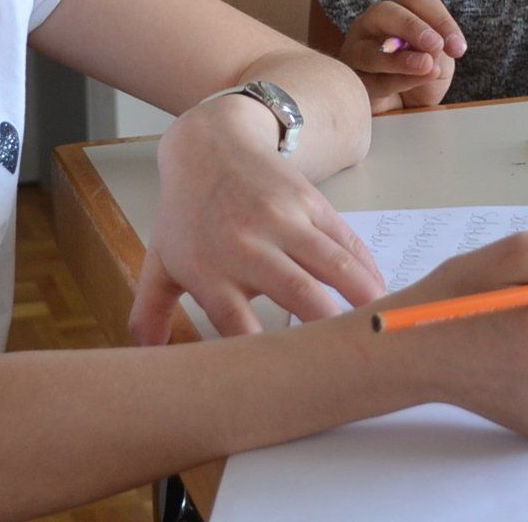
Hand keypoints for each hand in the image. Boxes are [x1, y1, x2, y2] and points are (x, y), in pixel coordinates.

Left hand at [128, 95, 385, 341]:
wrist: (210, 145)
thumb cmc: (186, 214)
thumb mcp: (159, 262)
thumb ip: (150, 314)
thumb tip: (145, 363)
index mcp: (210, 270)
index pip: (238, 323)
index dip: (264, 355)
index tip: (289, 383)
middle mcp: (248, 246)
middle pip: (298, 293)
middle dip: (328, 328)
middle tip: (354, 360)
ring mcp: (283, 220)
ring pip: (333, 263)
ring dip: (362, 296)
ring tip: (382, 326)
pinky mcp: (310, 201)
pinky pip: (346, 239)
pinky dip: (367, 267)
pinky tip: (380, 289)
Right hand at [340, 0, 465, 111]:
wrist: (403, 108)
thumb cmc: (418, 75)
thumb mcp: (437, 59)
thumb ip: (437, 50)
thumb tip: (434, 49)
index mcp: (399, 11)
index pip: (417, 1)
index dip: (440, 20)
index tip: (458, 49)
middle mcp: (372, 24)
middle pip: (385, 12)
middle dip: (412, 27)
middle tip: (436, 45)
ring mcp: (356, 51)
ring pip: (371, 49)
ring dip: (401, 58)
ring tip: (426, 65)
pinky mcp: (353, 80)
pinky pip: (372, 80)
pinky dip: (396, 81)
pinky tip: (412, 84)